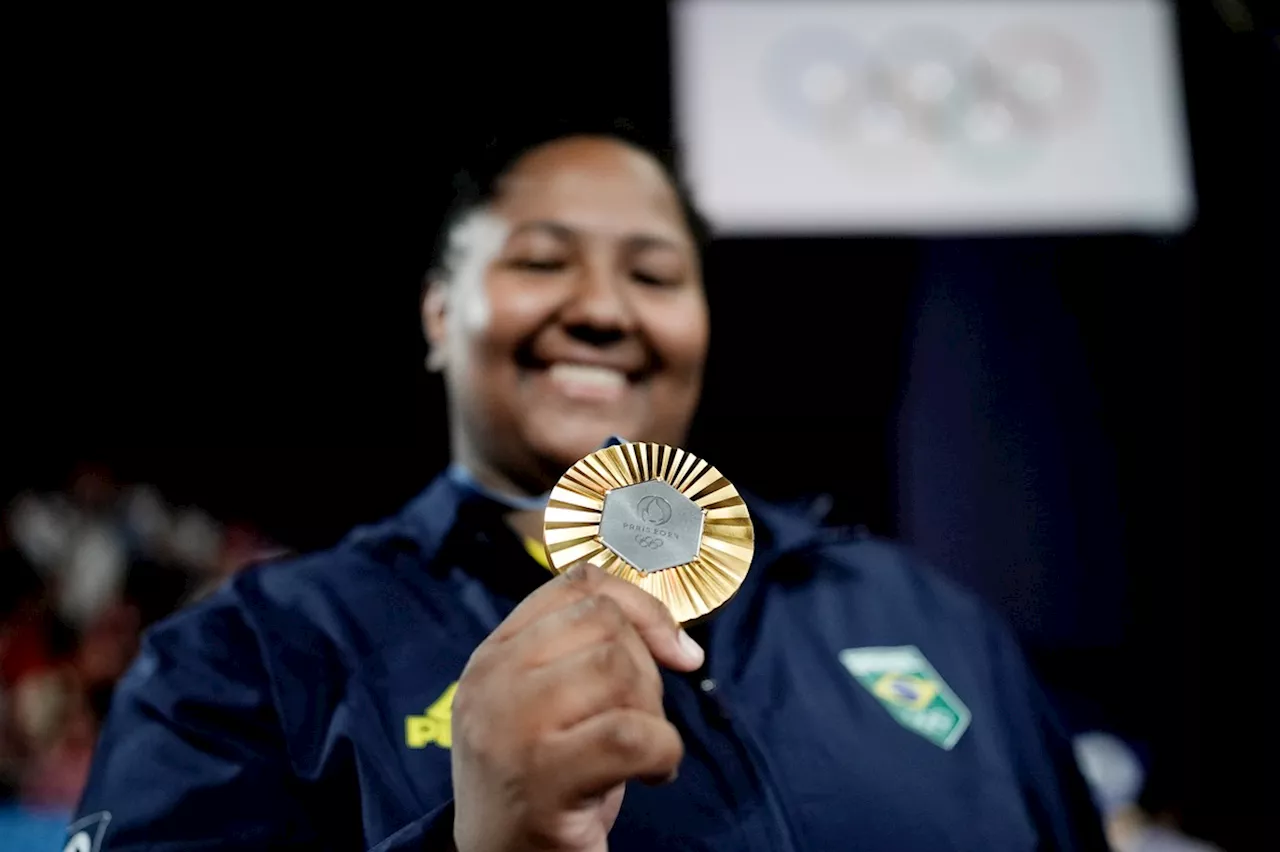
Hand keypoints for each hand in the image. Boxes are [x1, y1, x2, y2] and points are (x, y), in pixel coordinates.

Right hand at [450, 562, 704, 851]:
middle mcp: (491, 681)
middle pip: (604, 623)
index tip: (675, 649)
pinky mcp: (539, 780)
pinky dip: (663, 753)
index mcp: (493, 655)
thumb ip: (584, 653)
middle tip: (641, 720)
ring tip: (640, 752)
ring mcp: (509, 729)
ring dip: (653, 712)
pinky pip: (631, 734)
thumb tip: (673, 633)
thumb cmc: (544, 785)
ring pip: (618, 669)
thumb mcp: (550, 705)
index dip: (642, 606)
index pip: (576, 584)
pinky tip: (652, 776)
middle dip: (647, 668)